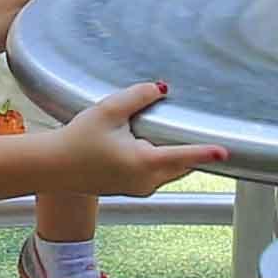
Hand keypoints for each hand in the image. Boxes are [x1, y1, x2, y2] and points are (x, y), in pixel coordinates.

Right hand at [45, 79, 226, 197]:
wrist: (52, 167)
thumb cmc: (77, 140)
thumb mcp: (108, 111)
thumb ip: (139, 96)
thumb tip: (161, 89)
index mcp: (143, 163)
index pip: (182, 156)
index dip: (205, 152)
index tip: (225, 151)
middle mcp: (146, 181)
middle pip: (181, 165)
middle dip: (189, 149)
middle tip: (193, 128)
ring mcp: (139, 188)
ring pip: (170, 171)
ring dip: (173, 155)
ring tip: (163, 132)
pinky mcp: (131, 189)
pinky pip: (156, 175)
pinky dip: (159, 161)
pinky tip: (145, 143)